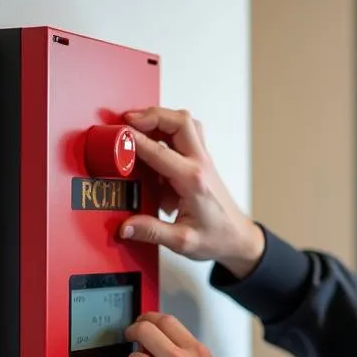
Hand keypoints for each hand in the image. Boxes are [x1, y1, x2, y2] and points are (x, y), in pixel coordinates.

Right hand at [120, 107, 264, 278]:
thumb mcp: (182, 241)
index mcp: (193, 181)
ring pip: (185, 122)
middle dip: (151, 115)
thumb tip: (126, 226)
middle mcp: (200, 164)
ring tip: (139, 125)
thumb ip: (152, 232)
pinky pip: (187, 134)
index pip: (159, 152)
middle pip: (179, 121)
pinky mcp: (202, 162)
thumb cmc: (217, 238)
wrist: (239, 238)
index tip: (117, 137)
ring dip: (162, 118)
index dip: (135, 140)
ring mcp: (203, 160)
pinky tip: (154, 140)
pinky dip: (169, 129)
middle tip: (128, 120)